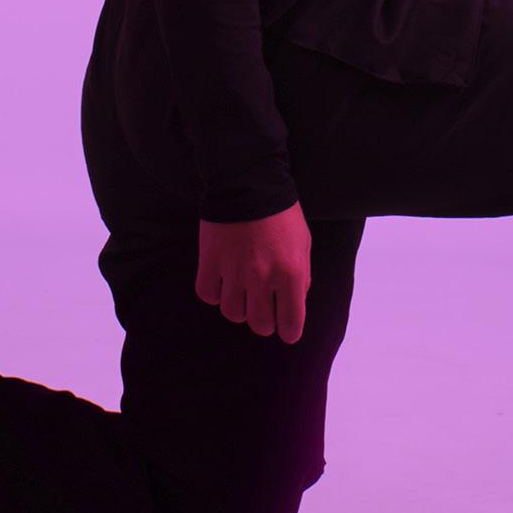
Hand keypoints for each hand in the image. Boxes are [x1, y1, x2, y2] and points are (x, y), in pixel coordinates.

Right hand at [197, 199, 311, 343]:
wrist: (248, 181)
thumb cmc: (281, 213)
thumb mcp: (303, 243)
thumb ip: (302, 276)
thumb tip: (295, 302)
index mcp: (291, 273)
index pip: (291, 326)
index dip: (289, 331)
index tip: (287, 328)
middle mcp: (262, 278)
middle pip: (260, 325)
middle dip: (265, 320)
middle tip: (265, 306)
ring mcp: (233, 271)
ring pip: (233, 314)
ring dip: (240, 306)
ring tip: (243, 290)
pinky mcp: (209, 261)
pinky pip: (209, 295)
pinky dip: (216, 293)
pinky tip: (223, 281)